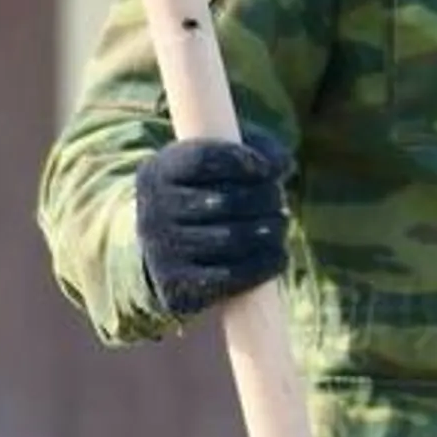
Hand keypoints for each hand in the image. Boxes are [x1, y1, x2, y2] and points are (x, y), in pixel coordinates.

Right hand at [134, 129, 291, 317]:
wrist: (166, 247)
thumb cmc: (205, 192)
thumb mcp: (221, 162)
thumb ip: (257, 152)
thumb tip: (283, 165)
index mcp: (159, 171)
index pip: (204, 159)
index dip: (241, 161)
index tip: (266, 169)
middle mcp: (153, 209)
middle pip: (225, 201)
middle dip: (265, 199)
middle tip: (279, 201)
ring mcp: (161, 249)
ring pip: (230, 239)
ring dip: (269, 232)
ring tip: (280, 224)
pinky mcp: (176, 284)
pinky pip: (229, 277)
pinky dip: (263, 264)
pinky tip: (279, 254)